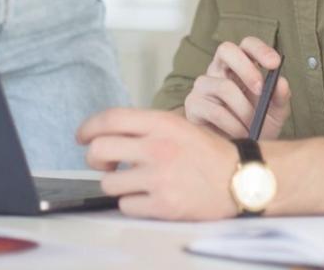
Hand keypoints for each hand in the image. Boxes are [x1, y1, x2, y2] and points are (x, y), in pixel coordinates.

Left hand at [78, 108, 240, 220]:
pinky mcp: (163, 205)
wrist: (241, 178)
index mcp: (161, 123)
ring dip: (116, 184)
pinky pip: (126, 206)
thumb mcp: (179, 126)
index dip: (88, 127)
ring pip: (109, 183)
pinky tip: (148, 197)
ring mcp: (159, 178)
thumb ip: (146, 128)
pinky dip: (132, 203)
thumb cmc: (209, 153)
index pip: (110, 118)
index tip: (82, 136)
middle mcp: (157, 148)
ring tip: (134, 183)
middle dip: (94, 159)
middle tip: (105, 164)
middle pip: (99, 151)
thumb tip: (109, 134)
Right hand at [184, 37, 290, 139]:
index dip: (260, 49)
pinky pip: (215, 110)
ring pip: (224, 86)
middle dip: (247, 68)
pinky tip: (239, 134)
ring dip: (244, 109)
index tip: (275, 63)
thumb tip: (282, 82)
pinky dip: (233, 125)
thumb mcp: (275, 113)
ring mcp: (203, 86)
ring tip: (252, 125)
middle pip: (226, 49)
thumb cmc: (256, 127)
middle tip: (261, 89)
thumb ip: (280, 97)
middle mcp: (218, 70)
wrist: (237, 155)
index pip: (247, 45)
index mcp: (240, 66)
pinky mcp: (193, 105)